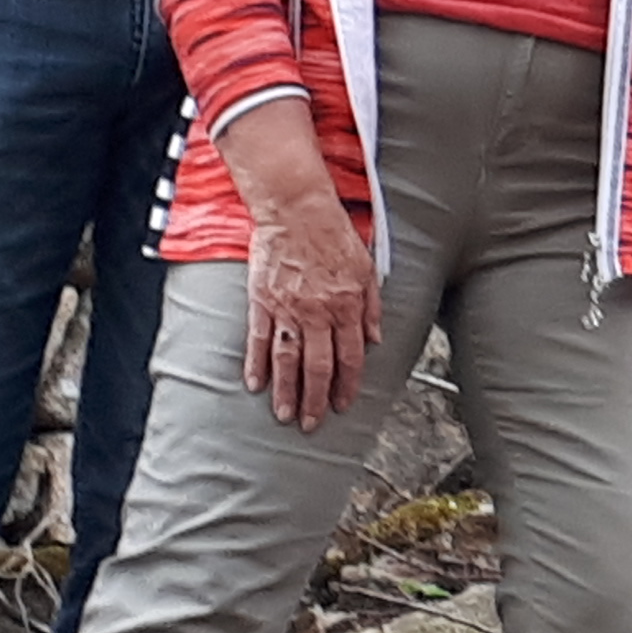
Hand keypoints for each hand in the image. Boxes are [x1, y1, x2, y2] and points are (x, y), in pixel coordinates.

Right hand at [242, 180, 380, 430]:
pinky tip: (255, 383)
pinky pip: (260, 340)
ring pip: (288, 360)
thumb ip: (372, 306)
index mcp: (347, 306)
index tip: (343, 404)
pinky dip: (257, 364)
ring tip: (285, 414)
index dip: (347, 385)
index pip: (350, 358)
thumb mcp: (367, 267)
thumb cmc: (332, 233)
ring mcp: (288, 309)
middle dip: (315, 400)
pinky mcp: (262, 301)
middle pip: (318, 367)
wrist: (296, 209)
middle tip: (312, 423)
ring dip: (287, 392)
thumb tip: (375, 338)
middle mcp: (318, 313)